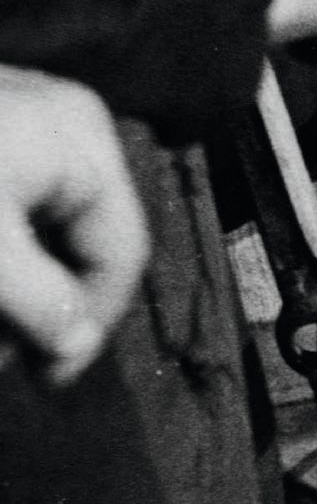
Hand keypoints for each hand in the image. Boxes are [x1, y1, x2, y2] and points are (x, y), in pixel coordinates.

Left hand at [0, 68, 147, 385]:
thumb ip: (38, 302)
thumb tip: (76, 348)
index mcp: (82, 141)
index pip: (118, 250)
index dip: (89, 322)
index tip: (46, 380)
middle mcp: (63, 125)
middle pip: (76, 239)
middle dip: (36, 306)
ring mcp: (17, 123)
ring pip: (35, 229)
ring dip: (10, 287)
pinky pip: (7, 206)